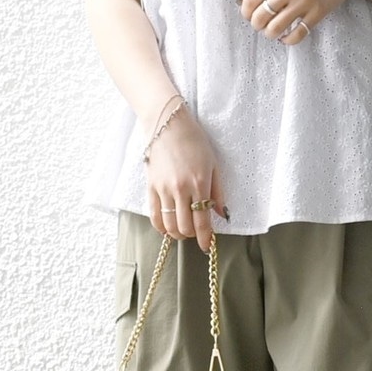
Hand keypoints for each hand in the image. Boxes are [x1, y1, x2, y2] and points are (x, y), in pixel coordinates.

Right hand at [144, 107, 229, 250]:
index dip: (206, 238)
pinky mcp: (151, 187)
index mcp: (199, 183)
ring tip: (183, 230)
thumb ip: (218, 192)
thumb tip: (221, 214)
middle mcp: (180, 189)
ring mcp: (163, 189)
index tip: (208, 246)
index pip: (202, 221)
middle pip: (185, 228)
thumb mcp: (213, 165)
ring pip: (169, 225)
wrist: (168, 124)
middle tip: (197, 232)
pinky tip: (168, 228)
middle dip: (192, 236)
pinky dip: (161, 227)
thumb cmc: (194, 141)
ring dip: (177, 234)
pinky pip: (154, 216)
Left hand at [237, 0, 359, 44]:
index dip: (246, 12)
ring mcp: (303, 2)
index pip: (251, 0)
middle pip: (259, 17)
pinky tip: (286, 37)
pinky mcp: (317, 13)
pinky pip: (296, 35)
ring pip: (274, 29)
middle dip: (256, 25)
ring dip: (270, 34)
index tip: (249, 15)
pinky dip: (287, 40)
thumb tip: (255, 0)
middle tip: (261, 25)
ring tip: (274, 31)